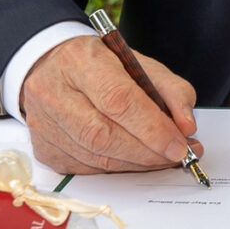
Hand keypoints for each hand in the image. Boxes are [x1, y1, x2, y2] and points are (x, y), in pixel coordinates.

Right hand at [20, 35, 199, 174]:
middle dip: (147, 152)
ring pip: (94, 156)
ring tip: (161, 158)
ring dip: (135, 163)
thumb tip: (187, 127)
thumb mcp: (139, 63)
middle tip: (176, 156)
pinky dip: (116, 167)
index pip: (118, 100)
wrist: (49, 67)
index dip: (153, 128)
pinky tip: (134, 159)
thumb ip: (171, 90)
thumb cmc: (99, 65)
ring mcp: (43, 123)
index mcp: (80, 60)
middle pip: (103, 135)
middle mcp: (53, 91)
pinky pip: (85, 168)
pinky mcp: (42, 147)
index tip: (180, 144)